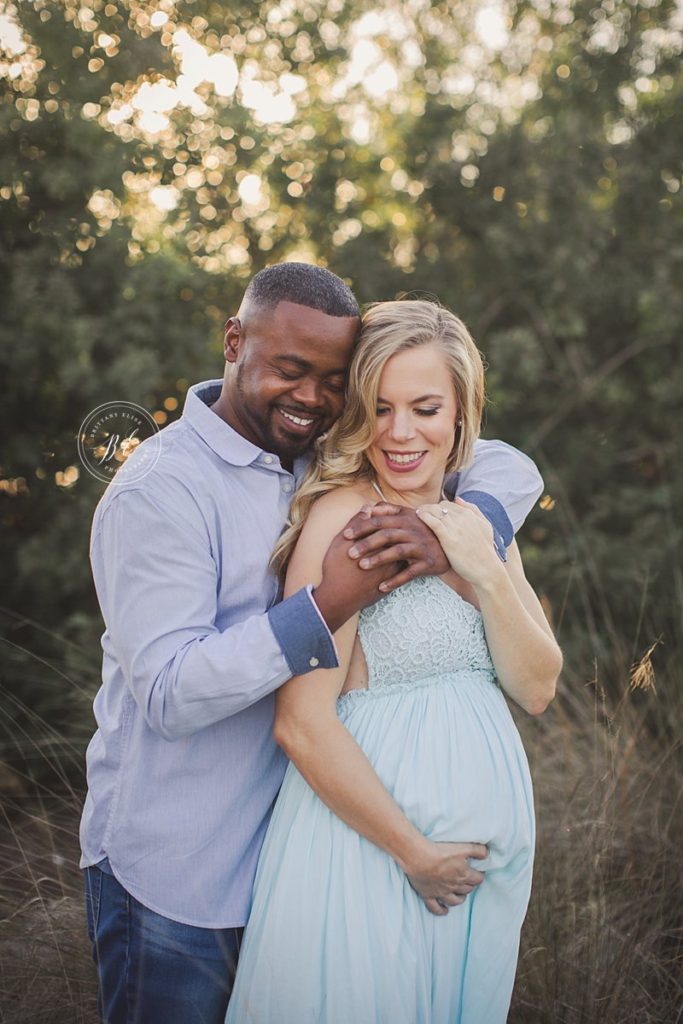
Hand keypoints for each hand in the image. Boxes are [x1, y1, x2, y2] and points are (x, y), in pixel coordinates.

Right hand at [313, 513, 400, 633]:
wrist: (338, 598)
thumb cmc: (336, 569)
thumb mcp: (341, 542)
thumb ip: (356, 523)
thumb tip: (368, 508)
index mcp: (379, 543)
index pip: (389, 526)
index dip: (387, 519)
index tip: (383, 516)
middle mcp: (389, 557)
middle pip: (398, 541)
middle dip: (396, 535)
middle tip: (391, 531)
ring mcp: (391, 573)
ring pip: (401, 557)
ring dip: (399, 551)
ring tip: (393, 546)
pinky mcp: (390, 586)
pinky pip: (400, 573)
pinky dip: (398, 567)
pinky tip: (392, 563)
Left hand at [342, 502, 449, 592]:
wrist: (452, 544)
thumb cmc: (424, 529)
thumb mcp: (409, 515)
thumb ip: (388, 510)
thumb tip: (367, 507)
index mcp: (405, 519)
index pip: (380, 521)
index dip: (362, 527)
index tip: (345, 535)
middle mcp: (412, 531)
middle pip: (386, 535)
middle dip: (366, 544)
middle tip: (349, 553)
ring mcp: (421, 547)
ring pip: (397, 552)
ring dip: (378, 559)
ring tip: (362, 566)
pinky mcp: (427, 562)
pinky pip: (410, 573)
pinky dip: (395, 580)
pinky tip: (381, 587)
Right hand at [403, 840, 487, 916]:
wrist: (419, 857)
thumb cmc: (441, 851)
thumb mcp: (463, 847)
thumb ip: (478, 850)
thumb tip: (488, 855)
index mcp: (464, 875)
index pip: (478, 879)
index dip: (479, 875)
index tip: (478, 872)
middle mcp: (454, 886)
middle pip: (467, 890)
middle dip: (470, 886)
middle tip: (468, 880)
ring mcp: (441, 893)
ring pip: (454, 901)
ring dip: (460, 899)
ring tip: (461, 896)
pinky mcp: (428, 895)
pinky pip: (436, 908)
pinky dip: (441, 911)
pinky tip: (445, 911)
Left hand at [416, 498, 501, 588]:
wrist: (486, 569)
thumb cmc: (485, 550)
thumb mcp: (485, 526)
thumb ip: (473, 510)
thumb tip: (457, 498)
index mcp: (470, 514)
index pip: (448, 504)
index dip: (438, 507)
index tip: (432, 512)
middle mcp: (463, 518)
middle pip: (440, 506)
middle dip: (430, 508)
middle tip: (422, 512)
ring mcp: (455, 527)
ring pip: (435, 511)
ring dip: (424, 510)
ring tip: (418, 513)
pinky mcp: (448, 538)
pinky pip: (433, 521)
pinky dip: (424, 516)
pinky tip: (418, 516)